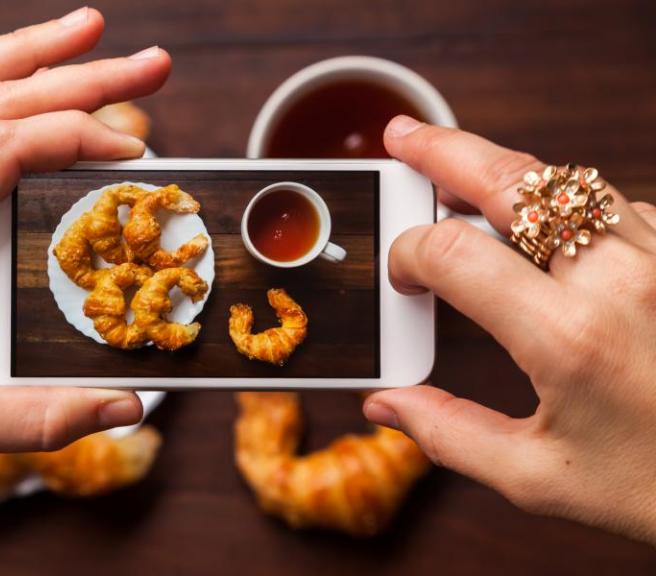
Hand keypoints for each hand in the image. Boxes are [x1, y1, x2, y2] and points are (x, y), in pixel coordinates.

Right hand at [363, 115, 655, 542]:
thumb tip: (388, 405)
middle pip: (513, 182)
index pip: (453, 252)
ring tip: (464, 173)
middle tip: (405, 138)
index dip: (408, 253)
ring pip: (568, 183)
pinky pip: (615, 208)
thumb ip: (449, 434)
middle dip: (444, 151)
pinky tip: (546, 230)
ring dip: (509, 176)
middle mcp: (621, 281)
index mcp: (569, 338)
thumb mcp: (540, 479)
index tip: (402, 274)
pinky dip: (569, 207)